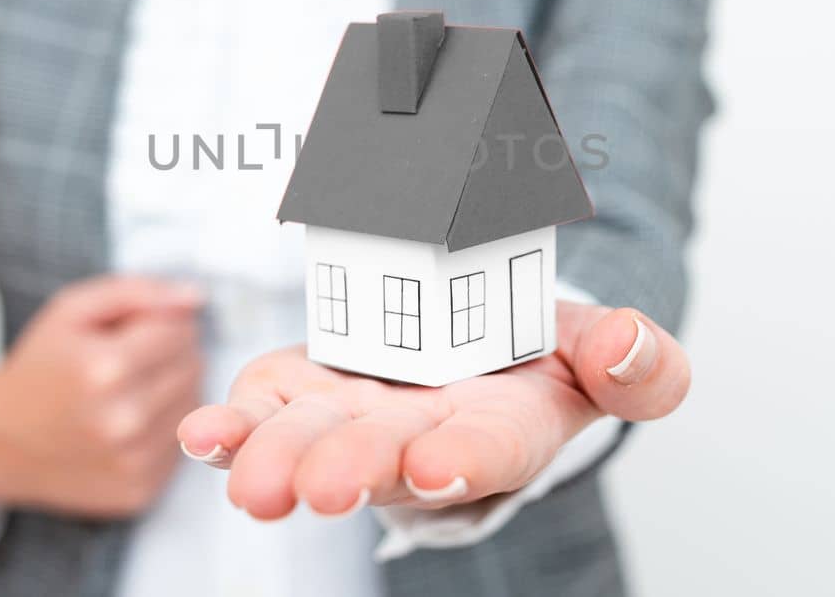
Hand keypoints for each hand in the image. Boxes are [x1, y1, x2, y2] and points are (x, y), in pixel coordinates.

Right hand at [0, 275, 204, 516]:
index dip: (161, 323)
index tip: (134, 332)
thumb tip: (195, 298)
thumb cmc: (38, 369)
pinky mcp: (138, 491)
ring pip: (194, 406)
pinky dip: (161, 431)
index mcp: (106, 368)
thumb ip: (138, 293)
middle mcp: (123, 420)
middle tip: (129, 361)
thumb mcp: (72, 311)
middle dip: (169, 356)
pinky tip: (127, 425)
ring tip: (128, 391)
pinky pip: (181, 446)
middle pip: (193, 368)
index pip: (181, 331)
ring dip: (170, 392)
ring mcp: (132, 462)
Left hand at [176, 301, 687, 517]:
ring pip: (311, 442)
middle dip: (354, 469)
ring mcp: (351, 419)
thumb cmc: (538, 361)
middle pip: (384, 457)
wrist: (471, 346)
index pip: (488, 450)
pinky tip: (200, 436)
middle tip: (324, 488)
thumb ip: (634, 362)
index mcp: (501, 429)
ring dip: (277, 461)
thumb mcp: (600, 352)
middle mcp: (418, 438)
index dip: (465, 458)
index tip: (439, 464)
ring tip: (251, 485)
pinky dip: (229, 428)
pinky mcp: (299, 393)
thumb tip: (632, 348)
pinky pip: (260, 413)